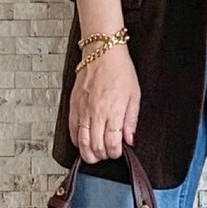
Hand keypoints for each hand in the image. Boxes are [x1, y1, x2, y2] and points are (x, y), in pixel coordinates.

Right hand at [69, 44, 140, 162]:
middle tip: (108, 153)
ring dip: (88, 153)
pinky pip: (72, 130)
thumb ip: (131, 121)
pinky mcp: (73, 106)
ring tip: (95, 153)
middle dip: (103, 155)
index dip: (115, 153)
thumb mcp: (134, 96)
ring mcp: (83, 110)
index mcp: (113, 112)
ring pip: (82, 142)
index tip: (118, 151)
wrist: (101, 52)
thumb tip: (130, 139)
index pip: (112, 144)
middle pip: (95, 147)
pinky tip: (83, 142)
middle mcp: (96, 113)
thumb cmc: (119, 70)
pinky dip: (77, 140)